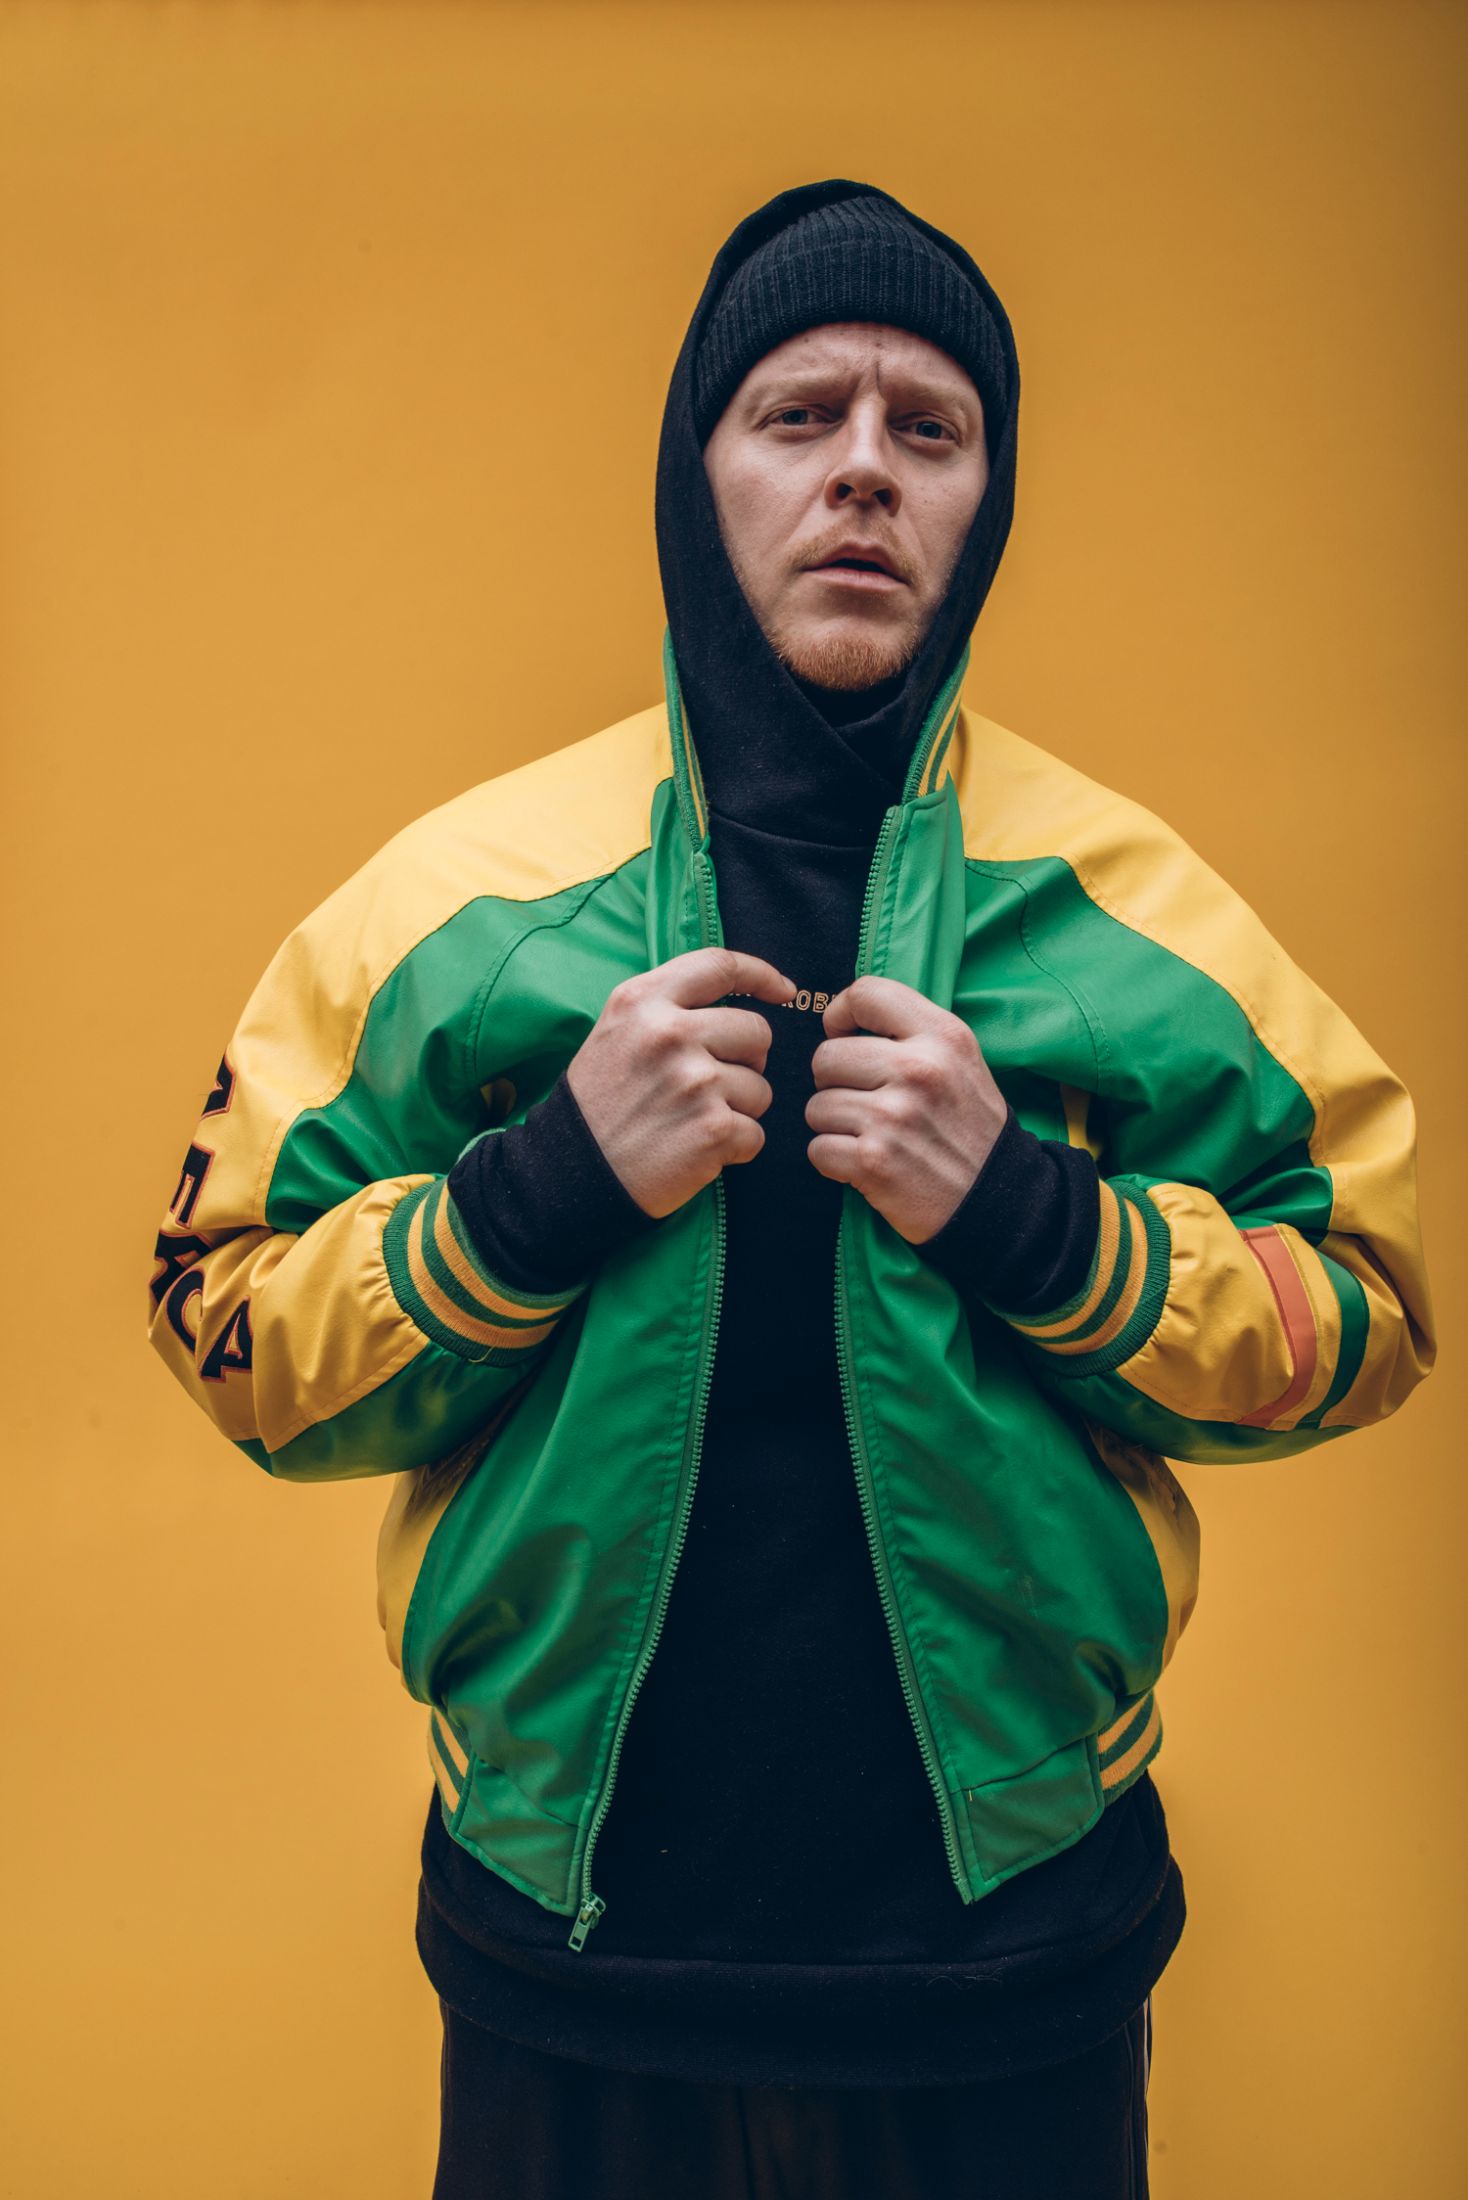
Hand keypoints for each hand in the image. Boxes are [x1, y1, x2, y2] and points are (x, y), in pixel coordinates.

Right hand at [566, 947, 795, 1218]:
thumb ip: (667, 1007)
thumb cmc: (599, 1104)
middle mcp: (670, 1033)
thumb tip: (741, 1000)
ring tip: (692, 1122)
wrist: (573, 1174)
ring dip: (738, 1110)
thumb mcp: (616, 1033)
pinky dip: (734, 1148)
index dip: (762, 975)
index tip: (784, 991)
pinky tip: (696, 1150)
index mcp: (643, 1001)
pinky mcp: (713, 1129)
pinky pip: (755, 1134)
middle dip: (746, 1061)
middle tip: (709, 1087)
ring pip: (761, 1088)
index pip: (720, 966)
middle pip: (756, 1031)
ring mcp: (695, 1081)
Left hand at [805, 975, 1006, 1241]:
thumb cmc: (970, 1128)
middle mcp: (919, 1070)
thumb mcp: (960, 1062)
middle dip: (835, 1083)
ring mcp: (894, 1116)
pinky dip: (834, 1161)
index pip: (867, 993)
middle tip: (866, 1102)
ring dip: (834, 1126)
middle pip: (826, 1056)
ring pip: (816, 1105)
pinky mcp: (873, 1161)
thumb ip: (911, 1033)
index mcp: (943, 1036)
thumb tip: (842, 1020)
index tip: (846, 1037)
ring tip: (871, 1135)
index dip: (841, 1015)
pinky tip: (866, 1163)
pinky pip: (817, 1148)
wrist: (1000, 1201)